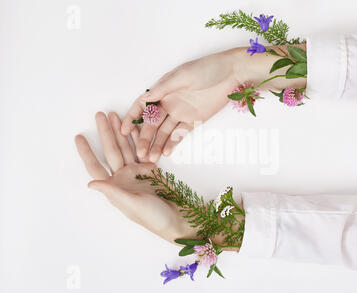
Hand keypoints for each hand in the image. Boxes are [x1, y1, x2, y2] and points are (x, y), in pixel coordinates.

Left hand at [75, 112, 196, 242]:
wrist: (176, 218)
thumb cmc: (153, 217)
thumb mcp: (132, 205)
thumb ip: (113, 192)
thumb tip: (90, 184)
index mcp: (115, 188)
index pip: (95, 167)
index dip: (86, 153)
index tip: (79, 137)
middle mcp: (123, 178)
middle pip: (111, 151)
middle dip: (105, 133)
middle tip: (100, 115)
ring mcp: (137, 172)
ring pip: (126, 148)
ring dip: (121, 132)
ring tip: (115, 115)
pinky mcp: (150, 169)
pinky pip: (142, 149)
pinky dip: (138, 138)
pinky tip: (134, 126)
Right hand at [120, 46, 306, 162]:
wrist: (232, 74)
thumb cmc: (207, 69)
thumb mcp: (182, 76)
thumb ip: (163, 89)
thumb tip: (145, 98)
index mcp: (163, 90)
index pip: (142, 106)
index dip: (132, 118)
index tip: (124, 131)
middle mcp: (169, 103)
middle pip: (152, 123)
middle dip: (144, 138)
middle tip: (139, 153)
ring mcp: (181, 113)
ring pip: (165, 132)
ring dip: (157, 144)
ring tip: (151, 159)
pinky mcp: (194, 120)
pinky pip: (180, 134)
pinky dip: (172, 143)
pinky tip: (166, 153)